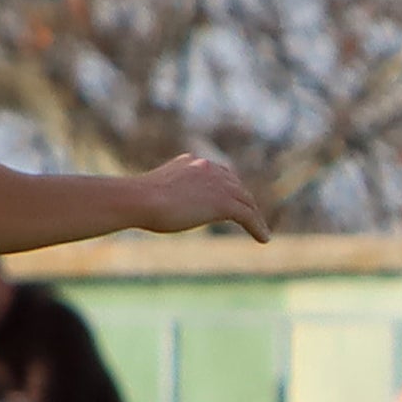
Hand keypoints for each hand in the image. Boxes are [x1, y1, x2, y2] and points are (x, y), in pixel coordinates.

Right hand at [138, 153, 268, 241]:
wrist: (140, 199)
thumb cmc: (137, 201)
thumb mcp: (154, 193)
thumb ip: (165, 194)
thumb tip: (156, 206)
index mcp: (192, 162)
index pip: (219, 174)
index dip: (229, 189)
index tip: (234, 200)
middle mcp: (208, 168)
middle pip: (236, 186)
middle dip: (246, 201)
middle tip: (252, 216)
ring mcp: (217, 183)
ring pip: (246, 201)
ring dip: (255, 216)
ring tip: (262, 232)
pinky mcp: (224, 202)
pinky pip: (248, 215)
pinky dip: (258, 227)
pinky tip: (264, 239)